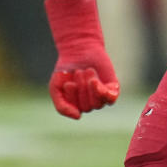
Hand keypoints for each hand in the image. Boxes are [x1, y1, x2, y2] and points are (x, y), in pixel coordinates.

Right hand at [44, 0, 120, 119]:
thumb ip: (61, 106)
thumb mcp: (55, 87)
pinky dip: (102, 92)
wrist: (78, 49)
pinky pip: (110, 98)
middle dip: (81, 88)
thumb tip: (78, 116)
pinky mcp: (112, 87)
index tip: (68, 82)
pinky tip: (95, 81)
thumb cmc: (65, 70)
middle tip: (78, 72)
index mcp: (77, 105)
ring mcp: (102, 96)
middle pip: (88, 106)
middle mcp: (91, 103)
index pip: (77, 110)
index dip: (73, 97)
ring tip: (87, 71)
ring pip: (98, 102)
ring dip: (90, 86)